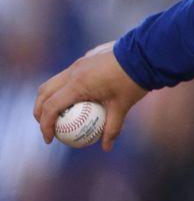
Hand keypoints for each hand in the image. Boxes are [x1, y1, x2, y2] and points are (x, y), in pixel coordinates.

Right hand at [34, 41, 148, 150]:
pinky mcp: (84, 60)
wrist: (146, 54)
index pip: (51, 107)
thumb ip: (112, 128)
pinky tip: (74, 101)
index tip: (50, 139)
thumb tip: (106, 147)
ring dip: (48, 99)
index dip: (45, 125)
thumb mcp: (123, 107)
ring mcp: (78, 64)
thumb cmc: (134, 81)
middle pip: (44, 93)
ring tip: (55, 116)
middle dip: (39, 112)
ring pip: (52, 83)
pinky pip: (65, 76)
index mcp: (78, 84)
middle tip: (47, 128)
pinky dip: (61, 90)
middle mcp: (73, 72)